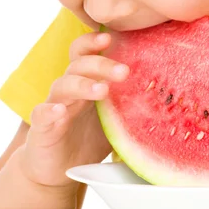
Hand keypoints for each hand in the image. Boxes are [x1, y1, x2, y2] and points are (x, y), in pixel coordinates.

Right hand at [21, 32, 129, 187]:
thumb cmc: (89, 138)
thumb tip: (167, 94)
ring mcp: (54, 106)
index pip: (85, 53)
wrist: (58, 171)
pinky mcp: (41, 129)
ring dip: (83, 85)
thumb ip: (132, 104)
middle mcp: (69, 89)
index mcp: (86, 82)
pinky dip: (49, 111)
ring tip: (102, 90)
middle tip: (124, 71)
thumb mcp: (115, 118)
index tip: (110, 37)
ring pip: (63, 86)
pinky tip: (58, 111)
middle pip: (79, 66)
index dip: (93, 42)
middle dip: (101, 64)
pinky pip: (41, 115)